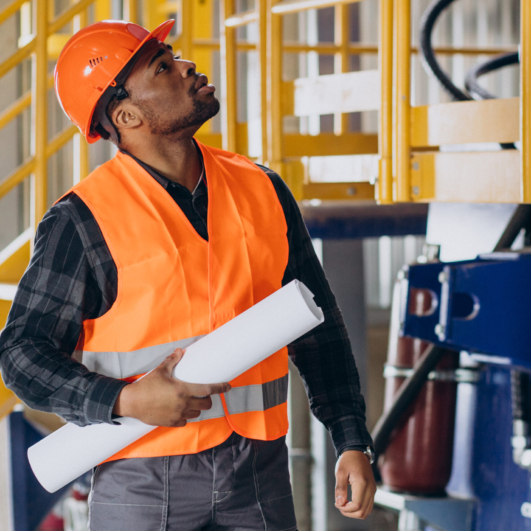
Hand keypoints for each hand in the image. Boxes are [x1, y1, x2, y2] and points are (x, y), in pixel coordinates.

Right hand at [113, 348, 230, 426]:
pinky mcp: (171, 422)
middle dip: (208, 399)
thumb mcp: (160, 370)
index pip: (208, 390)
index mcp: (183, 390)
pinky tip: (183, 411)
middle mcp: (183, 404)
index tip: (228, 386)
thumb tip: (180, 351)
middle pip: (206, 404)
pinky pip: (185, 421)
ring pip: (197, 413)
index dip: (220, 388)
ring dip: (198, 407)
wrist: (132, 402)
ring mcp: (178, 414)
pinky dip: (187, 416)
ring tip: (193, 401)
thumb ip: (172, 360)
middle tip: (204, 395)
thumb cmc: (146, 385)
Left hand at [334, 450, 375, 518]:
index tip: (337, 503)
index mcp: (362, 483)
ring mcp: (373, 490)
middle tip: (339, 504)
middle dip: (349, 512)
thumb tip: (339, 503)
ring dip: (354, 512)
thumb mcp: (340, 472)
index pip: (357, 505)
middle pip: (362, 512)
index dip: (346, 509)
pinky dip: (359, 509)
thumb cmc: (347, 461)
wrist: (357, 452)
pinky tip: (350, 502)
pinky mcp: (373, 491)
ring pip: (366, 511)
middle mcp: (371, 489)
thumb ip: (340, 488)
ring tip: (344, 503)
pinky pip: (368, 506)